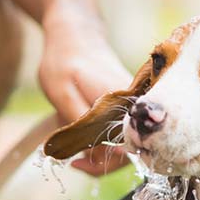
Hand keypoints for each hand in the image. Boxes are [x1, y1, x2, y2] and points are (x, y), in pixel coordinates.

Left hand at [38, 7, 132, 174]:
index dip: (102, 163)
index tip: (75, 162)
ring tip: (72, 141)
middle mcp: (136, 109)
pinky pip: (120, 134)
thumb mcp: (62, 95)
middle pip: (130, 152)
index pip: (126, 150)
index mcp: (124, 106)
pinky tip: (80, 131)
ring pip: (125, 145)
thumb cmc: (65, 62)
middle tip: (70, 159)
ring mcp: (134, 110)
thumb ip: (80, 126)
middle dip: (99, 161)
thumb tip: (92, 154)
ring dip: (98, 151)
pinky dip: (99, 139)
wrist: (76, 35)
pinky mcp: (128, 111)